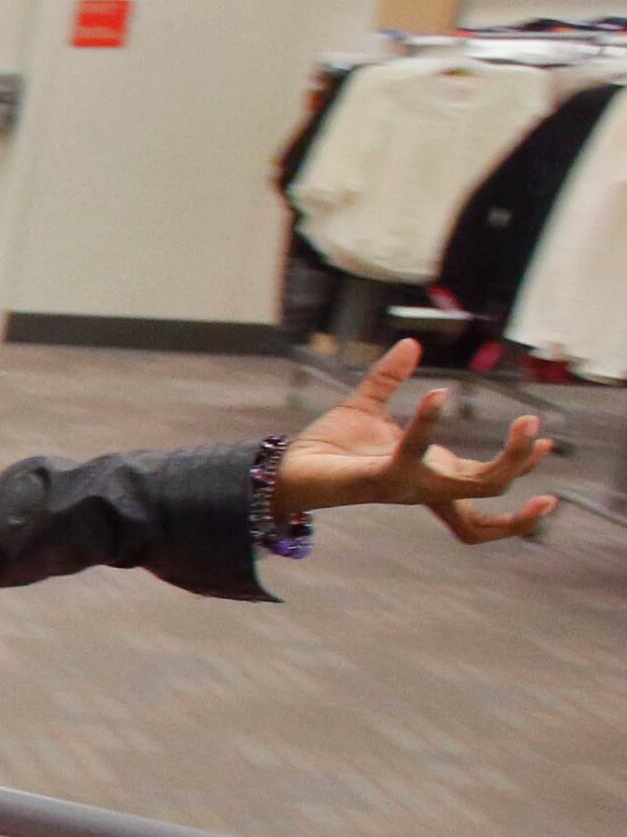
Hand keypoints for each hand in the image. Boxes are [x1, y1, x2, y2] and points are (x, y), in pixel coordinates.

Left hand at [273, 339, 557, 543]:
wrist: (285, 473)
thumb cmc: (326, 449)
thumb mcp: (366, 407)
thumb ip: (389, 378)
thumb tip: (411, 343)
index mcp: (429, 473)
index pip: (486, 482)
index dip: (521, 467)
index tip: (551, 442)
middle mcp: (424, 487)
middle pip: (491, 493)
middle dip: (523, 465)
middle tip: (543, 433)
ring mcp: (408, 487)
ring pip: (476, 489)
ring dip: (508, 461)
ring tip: (526, 424)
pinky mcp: (382, 478)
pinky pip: (416, 454)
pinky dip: (428, 424)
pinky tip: (437, 394)